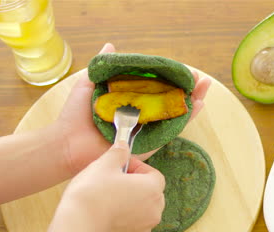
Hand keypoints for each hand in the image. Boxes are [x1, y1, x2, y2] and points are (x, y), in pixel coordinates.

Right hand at [40, 141, 164, 231]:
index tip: (122, 167)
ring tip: (106, 201)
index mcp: (152, 190)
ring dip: (128, 206)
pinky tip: (102, 218)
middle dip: (135, 187)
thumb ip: (118, 153)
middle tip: (114, 183)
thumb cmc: (91, 194)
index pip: (154, 174)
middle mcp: (154, 212)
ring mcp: (143, 231)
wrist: (76, 229)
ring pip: (140, 214)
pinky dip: (120, 224)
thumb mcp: (104, 164)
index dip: (138, 168)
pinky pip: (128, 230)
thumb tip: (123, 146)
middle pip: (150, 195)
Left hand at [55, 43, 210, 174]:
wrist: (69, 144)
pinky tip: (199, 104)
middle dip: (186, 87)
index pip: (155, 87)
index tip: (181, 68)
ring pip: (176, 112)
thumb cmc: (76, 117)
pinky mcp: (151, 141)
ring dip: (193, 99)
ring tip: (205, 86)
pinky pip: (173, 129)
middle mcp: (142, 113)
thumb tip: (110, 45)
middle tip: (199, 77)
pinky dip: (188, 117)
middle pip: (170, 98)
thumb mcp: (88, 85)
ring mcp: (148, 128)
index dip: (170, 78)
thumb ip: (101, 67)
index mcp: (129, 100)